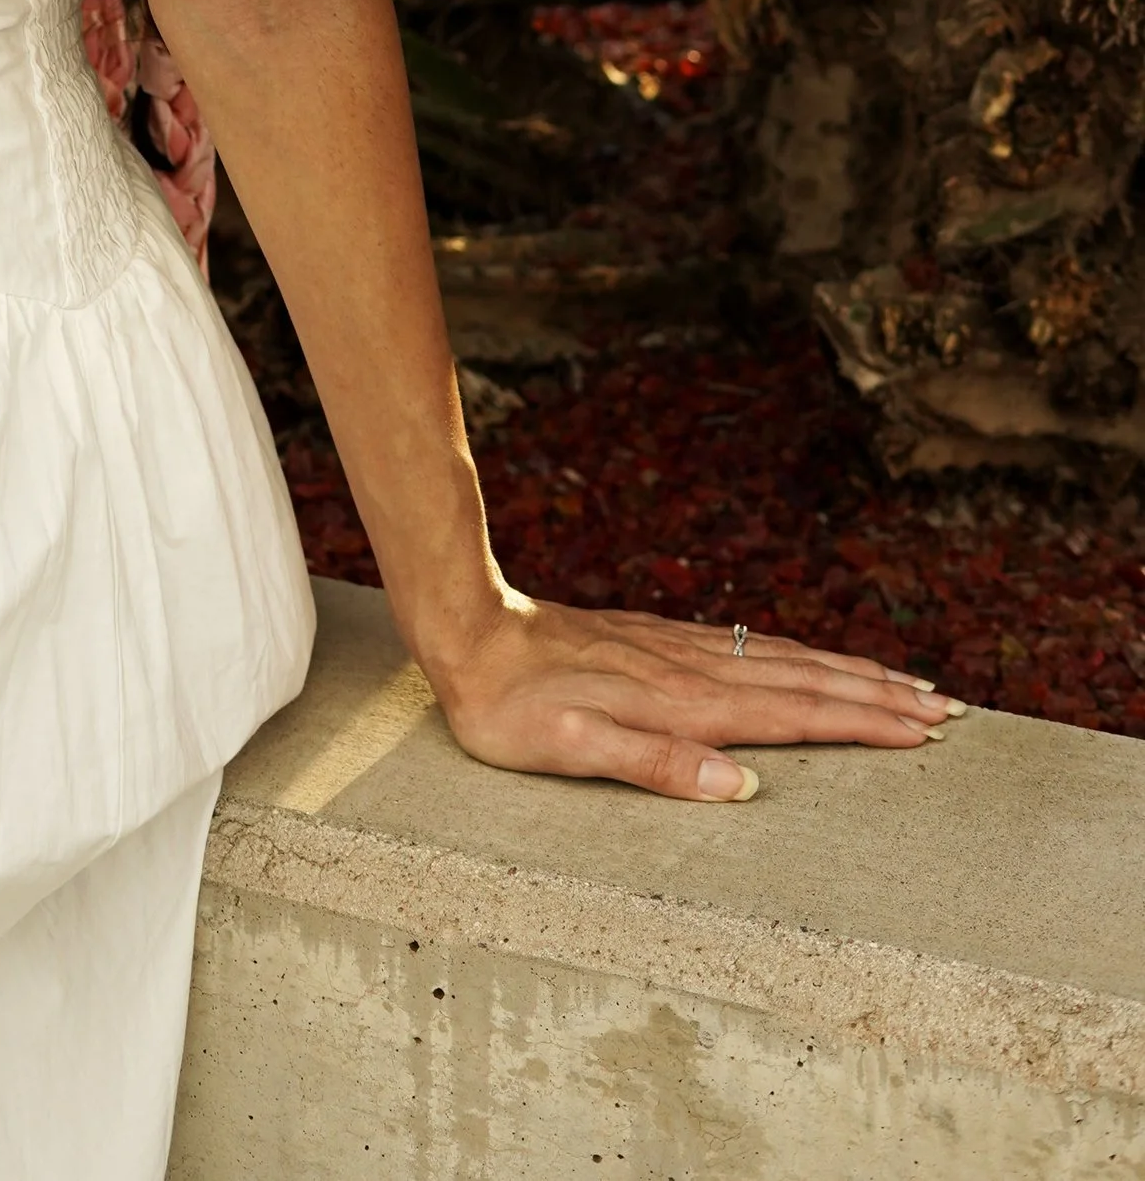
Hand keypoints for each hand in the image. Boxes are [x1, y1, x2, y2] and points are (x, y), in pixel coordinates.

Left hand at [426, 593, 966, 800]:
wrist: (470, 630)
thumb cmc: (512, 708)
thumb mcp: (571, 751)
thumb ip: (657, 766)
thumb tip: (743, 786)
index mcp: (685, 705)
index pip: (796, 714)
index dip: (863, 722)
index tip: (924, 729)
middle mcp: (694, 670)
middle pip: (807, 681)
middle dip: (878, 695)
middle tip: (946, 707)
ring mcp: (680, 650)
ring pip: (784, 660)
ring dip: (848, 671)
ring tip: (902, 681)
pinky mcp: (660, 640)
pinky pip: (751, 648)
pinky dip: (799, 656)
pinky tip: (809, 661)